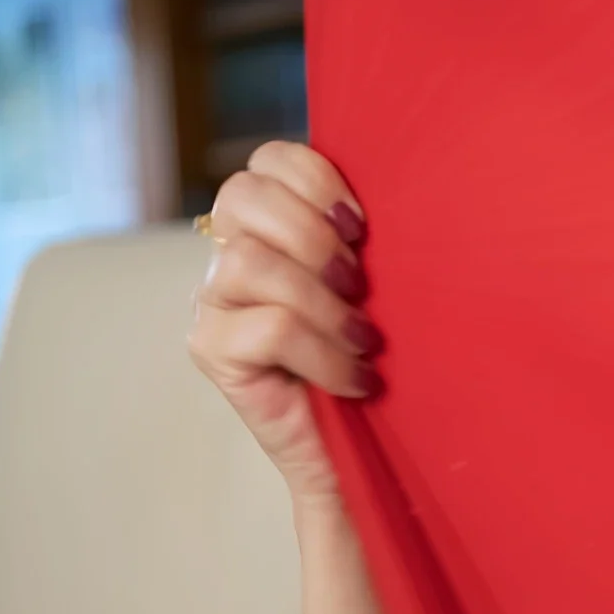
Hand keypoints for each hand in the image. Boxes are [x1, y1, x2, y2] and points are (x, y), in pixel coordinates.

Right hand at [187, 140, 381, 500]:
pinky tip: (356, 379)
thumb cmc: (373, 358)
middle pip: (242, 197)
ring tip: (363, 338)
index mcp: (269, 223)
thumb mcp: (375, 285)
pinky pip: (267, 328)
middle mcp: (228, 252)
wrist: (355, 453)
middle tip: (361, 284)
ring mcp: (211, 301)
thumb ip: (360, 239)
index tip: (363, 226)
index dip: (316, 180)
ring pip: (249, 263)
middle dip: (313, 235)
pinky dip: (323, 353)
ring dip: (321, 301)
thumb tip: (403, 189)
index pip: (267, 160)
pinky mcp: (209, 349)